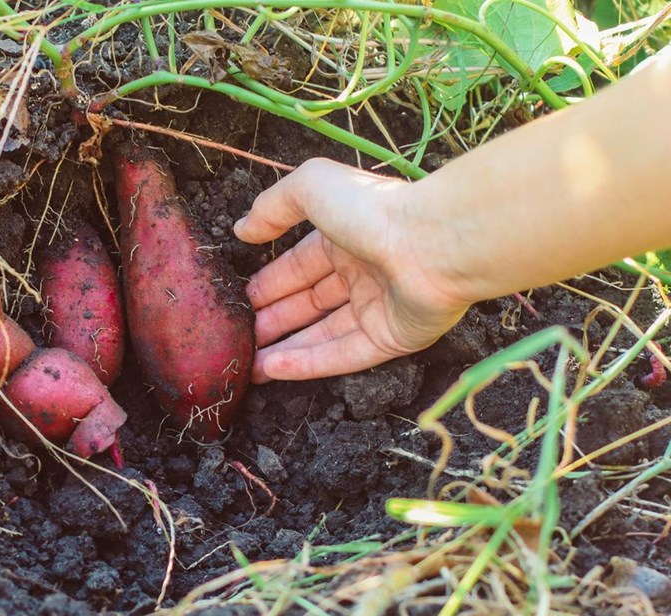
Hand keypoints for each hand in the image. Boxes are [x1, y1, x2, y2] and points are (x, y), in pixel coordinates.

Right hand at [235, 159, 471, 381]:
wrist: (434, 245)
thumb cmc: (373, 211)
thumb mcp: (311, 188)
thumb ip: (273, 205)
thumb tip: (243, 229)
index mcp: (345, 236)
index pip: (299, 266)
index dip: (269, 284)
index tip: (240, 301)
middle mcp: (362, 273)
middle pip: (309, 303)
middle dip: (273, 319)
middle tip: (240, 335)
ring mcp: (378, 308)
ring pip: (322, 334)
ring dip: (284, 348)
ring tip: (249, 362)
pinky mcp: (391, 339)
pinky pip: (343, 355)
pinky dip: (307, 364)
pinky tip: (273, 369)